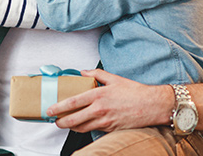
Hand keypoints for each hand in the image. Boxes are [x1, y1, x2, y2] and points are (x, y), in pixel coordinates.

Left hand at [46, 69, 172, 132]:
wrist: (153, 105)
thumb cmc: (135, 92)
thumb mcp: (114, 78)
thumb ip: (96, 74)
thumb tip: (83, 72)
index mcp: (98, 95)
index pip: (73, 102)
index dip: (59, 108)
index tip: (50, 110)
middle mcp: (100, 110)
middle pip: (74, 119)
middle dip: (61, 122)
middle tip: (55, 121)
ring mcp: (105, 121)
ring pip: (82, 127)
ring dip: (72, 127)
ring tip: (66, 123)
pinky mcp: (111, 129)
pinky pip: (93, 130)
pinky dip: (85, 128)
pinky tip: (82, 125)